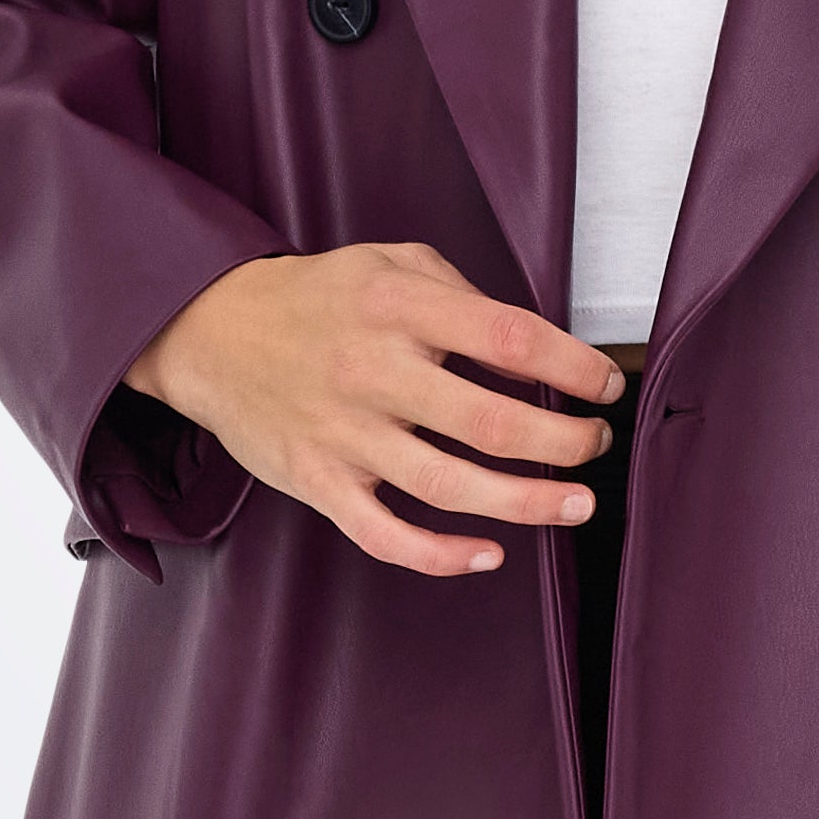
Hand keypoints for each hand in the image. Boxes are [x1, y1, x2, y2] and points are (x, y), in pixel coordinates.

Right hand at [128, 242, 620, 578]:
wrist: (212, 331)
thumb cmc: (317, 299)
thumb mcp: (391, 263)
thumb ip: (462, 294)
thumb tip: (533, 346)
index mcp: (398, 306)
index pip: (509, 337)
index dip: (572, 367)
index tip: (607, 384)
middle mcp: (373, 370)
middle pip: (491, 421)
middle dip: (564, 441)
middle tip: (596, 445)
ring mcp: (344, 433)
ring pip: (448, 485)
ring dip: (526, 502)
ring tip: (577, 504)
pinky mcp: (318, 481)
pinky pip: (384, 535)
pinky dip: (441, 556)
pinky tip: (490, 555)